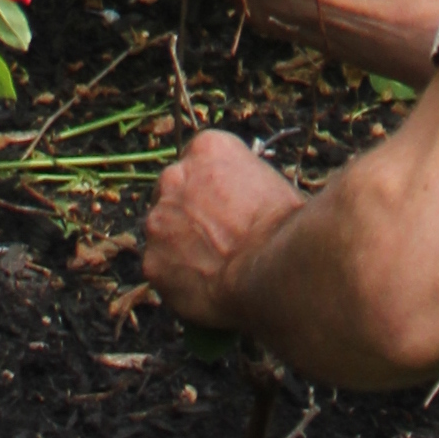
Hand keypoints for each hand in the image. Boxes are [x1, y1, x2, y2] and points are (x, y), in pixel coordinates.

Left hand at [140, 126, 301, 331]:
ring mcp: (158, 219)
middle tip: (215, 240)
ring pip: (163, 233)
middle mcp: (175, 176)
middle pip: (174, 193)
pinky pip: (162, 271)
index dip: (212, 188)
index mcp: (207, 148)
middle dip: (189, 214)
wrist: (274, 267)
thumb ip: (243, 186)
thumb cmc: (286, 227)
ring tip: (213, 270)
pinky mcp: (152, 261)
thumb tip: (243, 203)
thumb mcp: (271, 186)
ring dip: (180, 247)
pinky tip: (205, 289)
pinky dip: (178, 281)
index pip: (198, 162)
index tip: (224, 208)